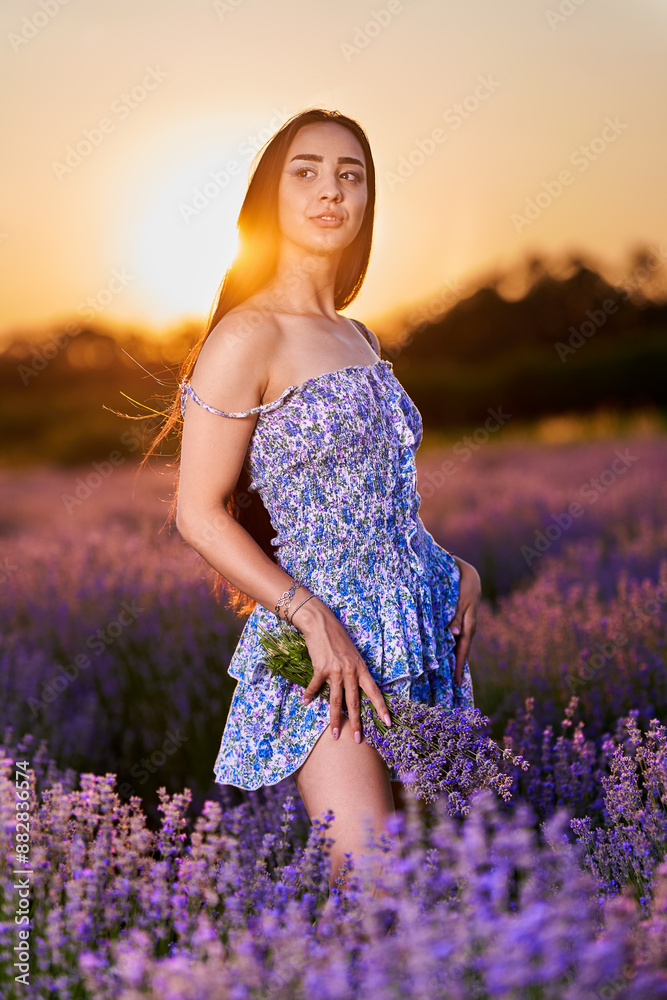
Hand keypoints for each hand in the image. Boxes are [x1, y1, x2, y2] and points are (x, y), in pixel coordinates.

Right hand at [294, 599, 391, 742]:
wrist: (321, 623)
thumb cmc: (337, 637)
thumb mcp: (352, 654)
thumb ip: (354, 671)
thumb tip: (352, 688)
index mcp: (361, 668)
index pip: (374, 692)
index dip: (381, 708)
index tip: (388, 722)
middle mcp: (350, 671)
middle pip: (354, 702)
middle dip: (356, 723)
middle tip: (357, 739)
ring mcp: (335, 671)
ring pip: (336, 701)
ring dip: (335, 719)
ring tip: (335, 734)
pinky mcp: (321, 669)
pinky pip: (315, 687)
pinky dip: (310, 695)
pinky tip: (306, 702)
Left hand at [449, 556, 480, 686]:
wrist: (468, 572)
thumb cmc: (463, 583)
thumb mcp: (461, 598)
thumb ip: (457, 616)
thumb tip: (455, 635)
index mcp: (469, 624)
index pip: (463, 650)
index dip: (459, 666)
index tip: (456, 683)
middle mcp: (467, 627)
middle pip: (461, 651)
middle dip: (457, 667)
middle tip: (452, 686)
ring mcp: (463, 624)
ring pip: (458, 645)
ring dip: (453, 658)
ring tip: (448, 674)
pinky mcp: (459, 620)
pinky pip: (455, 637)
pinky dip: (450, 647)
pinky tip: (444, 653)